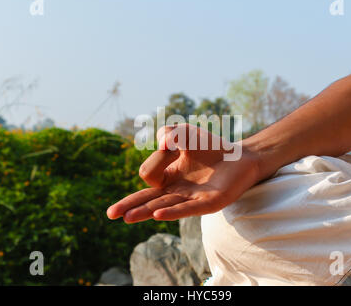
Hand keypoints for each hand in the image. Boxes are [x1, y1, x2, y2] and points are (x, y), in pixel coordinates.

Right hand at [106, 124, 275, 222]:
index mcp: (167, 178)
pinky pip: (187, 209)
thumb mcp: (183, 133)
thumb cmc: (210, 147)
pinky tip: (157, 215)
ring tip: (126, 218)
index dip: (156, 159)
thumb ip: (167, 135)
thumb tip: (163, 146)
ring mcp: (191, 199)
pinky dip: (172, 212)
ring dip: (144, 212)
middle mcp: (176, 191)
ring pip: (163, 207)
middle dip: (128, 206)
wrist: (240, 156)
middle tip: (110, 214)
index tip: (172, 147)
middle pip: (148, 200)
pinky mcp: (208, 203)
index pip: (148, 175)